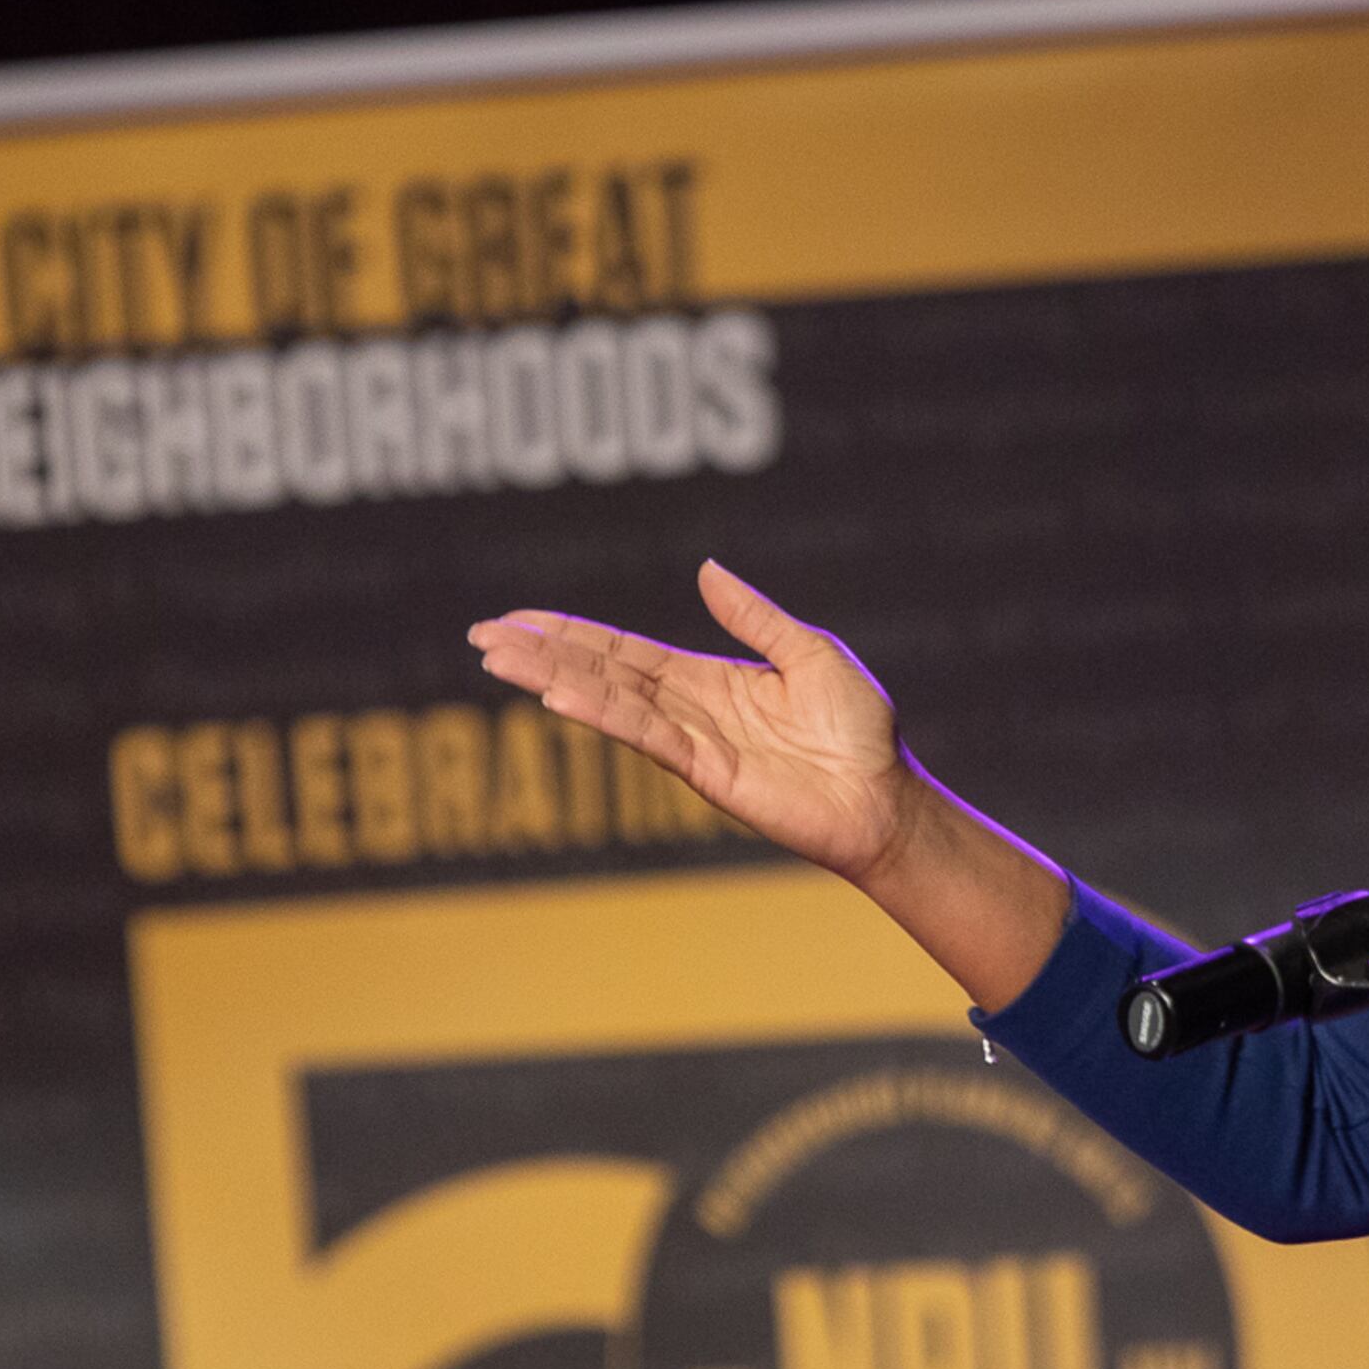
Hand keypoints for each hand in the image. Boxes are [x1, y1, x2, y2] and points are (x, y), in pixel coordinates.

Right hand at [470, 561, 912, 882]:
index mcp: (707, 680)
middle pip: (600, 674)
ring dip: (552, 679)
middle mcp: (689, 710)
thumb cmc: (860, 733)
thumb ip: (756, 618)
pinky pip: (646, 736)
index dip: (569, 635)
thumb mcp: (810, 653)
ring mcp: (692, 742)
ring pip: (609, 702)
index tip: (517, 619)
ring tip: (499, 659)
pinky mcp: (708, 771)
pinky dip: (602, 715)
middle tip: (481, 636)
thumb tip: (707, 570)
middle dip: (541, 654)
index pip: (622, 652)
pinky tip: (559, 697)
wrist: (886, 798)